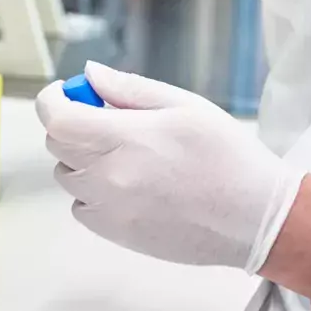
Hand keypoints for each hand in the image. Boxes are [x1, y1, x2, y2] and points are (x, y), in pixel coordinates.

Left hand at [36, 63, 305, 271]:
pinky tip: (130, 185)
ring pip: (69, 177)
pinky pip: (83, 207)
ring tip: (127, 155)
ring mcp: (109, 210)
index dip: (54, 99)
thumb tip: (89, 75)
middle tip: (108, 119)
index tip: (67, 93)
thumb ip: (129, 89)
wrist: (255, 218)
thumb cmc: (227, 156)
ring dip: (83, 160)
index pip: (56, 118)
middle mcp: (108, 177)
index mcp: (123, 138)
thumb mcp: (184, 106)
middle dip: (73, 125)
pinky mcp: (116, 235)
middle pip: (57, 146)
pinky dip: (94, 192)